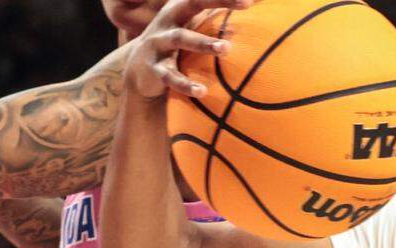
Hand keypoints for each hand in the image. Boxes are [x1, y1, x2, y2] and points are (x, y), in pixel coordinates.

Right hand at [124, 0, 251, 98]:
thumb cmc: (177, 45)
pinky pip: (170, 76)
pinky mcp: (154, 69)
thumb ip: (214, 17)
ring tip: (226, 48)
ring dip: (203, 42)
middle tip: (246, 3)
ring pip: (180, 38)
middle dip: (215, 0)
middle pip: (190, 4)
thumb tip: (254, 6)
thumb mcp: (193, 28)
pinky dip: (186, 83)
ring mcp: (158, 43)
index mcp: (179, 9)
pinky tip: (202, 91)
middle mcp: (168, 21)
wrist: (140, 71)